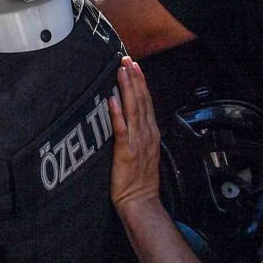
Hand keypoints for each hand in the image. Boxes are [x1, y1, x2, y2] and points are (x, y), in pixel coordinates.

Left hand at [107, 56, 161, 210]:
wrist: (141, 202)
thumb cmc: (138, 180)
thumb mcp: (143, 152)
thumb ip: (138, 135)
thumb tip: (129, 118)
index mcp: (151, 133)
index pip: (146, 102)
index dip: (141, 83)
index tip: (135, 66)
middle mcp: (146, 134)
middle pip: (141, 101)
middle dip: (134, 79)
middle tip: (127, 60)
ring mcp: (137, 142)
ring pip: (133, 109)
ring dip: (127, 89)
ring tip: (121, 71)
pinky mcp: (126, 152)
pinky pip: (121, 129)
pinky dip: (117, 113)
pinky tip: (112, 99)